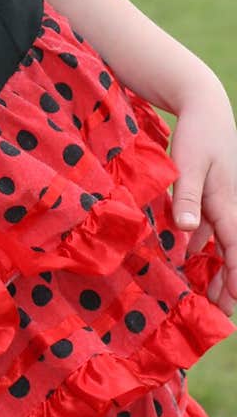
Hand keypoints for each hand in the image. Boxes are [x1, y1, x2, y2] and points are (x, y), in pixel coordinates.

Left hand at [168, 75, 236, 316]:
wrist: (203, 105)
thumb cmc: (197, 133)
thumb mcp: (188, 164)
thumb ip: (186, 197)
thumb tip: (186, 232)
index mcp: (228, 203)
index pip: (236, 248)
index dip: (236, 276)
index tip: (232, 302)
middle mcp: (229, 205)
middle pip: (232, 252)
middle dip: (228, 282)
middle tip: (220, 312)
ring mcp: (220, 200)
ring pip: (221, 242)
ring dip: (214, 268)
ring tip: (206, 295)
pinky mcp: (209, 194)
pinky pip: (207, 227)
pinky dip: (199, 246)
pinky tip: (185, 258)